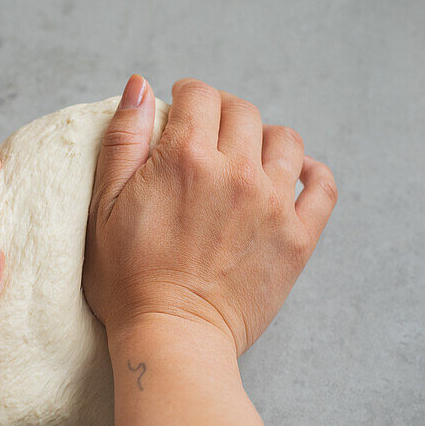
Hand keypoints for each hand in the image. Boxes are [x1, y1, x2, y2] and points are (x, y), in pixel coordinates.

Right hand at [84, 76, 336, 355]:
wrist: (172, 338)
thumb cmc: (127, 281)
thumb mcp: (102, 207)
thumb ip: (122, 140)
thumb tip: (141, 86)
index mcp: (185, 158)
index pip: (200, 95)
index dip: (187, 96)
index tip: (182, 111)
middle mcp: (236, 172)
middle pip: (243, 112)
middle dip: (222, 114)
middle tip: (208, 137)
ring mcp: (273, 204)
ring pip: (285, 140)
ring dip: (264, 139)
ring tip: (246, 159)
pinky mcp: (298, 238)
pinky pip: (322, 187)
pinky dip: (312, 172)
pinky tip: (295, 175)